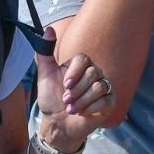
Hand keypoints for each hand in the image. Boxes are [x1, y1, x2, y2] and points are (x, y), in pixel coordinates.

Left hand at [34, 28, 110, 147]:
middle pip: (92, 73)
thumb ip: (45, 52)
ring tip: (72, 109)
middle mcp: (94, 74)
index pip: (84, 59)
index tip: (65, 84)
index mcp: (81, 66)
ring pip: (99, 87)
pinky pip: (106, 101)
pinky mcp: (109, 103)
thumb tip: (48, 29)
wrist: (57, 123)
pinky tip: (82, 113)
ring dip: (81, 101)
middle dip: (76, 90)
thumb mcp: (44, 75)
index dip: (74, 72)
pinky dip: (91, 109)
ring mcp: (104, 88)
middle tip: (66, 100)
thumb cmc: (51, 99)